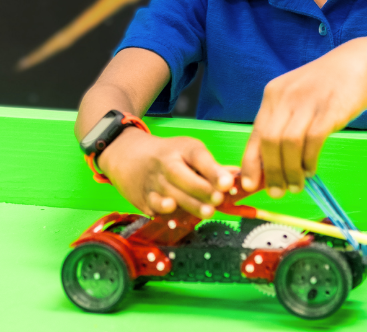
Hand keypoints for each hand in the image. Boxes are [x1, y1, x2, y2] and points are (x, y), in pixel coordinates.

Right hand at [97, 131, 234, 217]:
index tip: (226, 182)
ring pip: (170, 194)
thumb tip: (239, 178)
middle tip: (219, 200)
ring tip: (207, 213)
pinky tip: (176, 217)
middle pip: (181, 176)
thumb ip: (213, 168)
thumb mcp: (190, 152)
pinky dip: (165, 213)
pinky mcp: (143, 197)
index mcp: (181, 149)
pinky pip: (154, 207)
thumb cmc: (167, 155)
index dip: (212, 170)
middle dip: (201, 190)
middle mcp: (165, 163)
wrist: (127, 155)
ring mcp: (152, 181)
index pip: (197, 156)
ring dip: (189, 205)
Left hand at [241, 35, 366, 198]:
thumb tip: (271, 162)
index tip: (250, 185)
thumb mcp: (298, 97)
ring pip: (287, 144)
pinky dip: (309, 160)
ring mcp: (307, 102)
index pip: (255, 134)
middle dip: (270, 172)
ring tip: (296, 186)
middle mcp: (285, 97)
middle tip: (277, 192)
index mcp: (273, 95)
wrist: (363, 60)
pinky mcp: (330, 109)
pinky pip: (312, 140)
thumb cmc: (329, 85)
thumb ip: (284, 123)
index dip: (251, 162)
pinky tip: (311, 170)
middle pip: (269, 141)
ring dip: (290, 171)